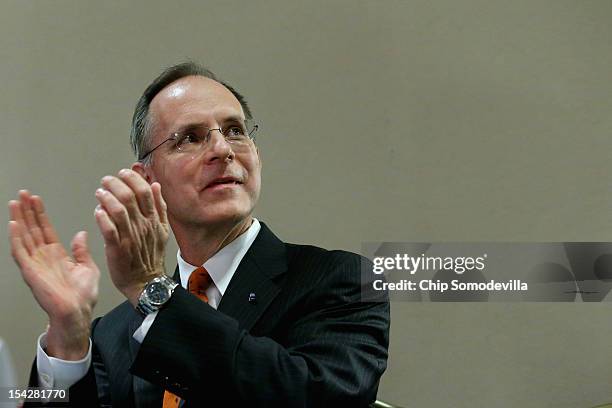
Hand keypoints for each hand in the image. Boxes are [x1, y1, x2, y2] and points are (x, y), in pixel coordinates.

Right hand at [8, 191, 99, 359]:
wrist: (78, 312)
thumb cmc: (83, 295)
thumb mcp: (87, 267)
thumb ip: (81, 250)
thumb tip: (80, 234)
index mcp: (57, 255)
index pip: (45, 229)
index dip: (40, 214)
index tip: (36, 199)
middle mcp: (44, 257)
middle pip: (32, 229)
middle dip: (27, 211)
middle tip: (23, 194)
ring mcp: (35, 263)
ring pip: (24, 236)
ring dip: (19, 219)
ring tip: (16, 202)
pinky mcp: (30, 271)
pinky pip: (20, 252)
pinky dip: (16, 238)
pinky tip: (14, 224)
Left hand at [94, 169, 168, 305]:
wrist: (146, 282)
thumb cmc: (150, 257)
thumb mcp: (162, 229)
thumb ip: (159, 207)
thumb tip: (155, 185)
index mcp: (154, 220)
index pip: (145, 192)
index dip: (133, 179)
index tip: (123, 173)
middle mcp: (143, 226)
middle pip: (130, 197)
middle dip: (116, 184)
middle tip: (107, 180)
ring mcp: (130, 237)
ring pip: (119, 211)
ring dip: (107, 198)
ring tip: (99, 192)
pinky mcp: (118, 249)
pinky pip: (109, 230)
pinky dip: (102, 218)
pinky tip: (97, 211)